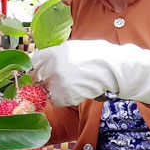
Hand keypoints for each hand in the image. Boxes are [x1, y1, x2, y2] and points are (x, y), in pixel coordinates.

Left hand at [30, 40, 149, 106]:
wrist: (115, 68)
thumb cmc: (98, 55)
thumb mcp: (74, 47)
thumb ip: (56, 54)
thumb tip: (42, 61)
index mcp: (55, 52)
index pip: (33, 61)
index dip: (36, 67)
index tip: (40, 71)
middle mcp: (53, 66)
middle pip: (37, 77)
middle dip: (44, 80)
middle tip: (57, 81)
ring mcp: (58, 82)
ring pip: (46, 91)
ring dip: (55, 91)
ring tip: (72, 86)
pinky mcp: (64, 96)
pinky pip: (56, 101)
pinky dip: (64, 99)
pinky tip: (76, 92)